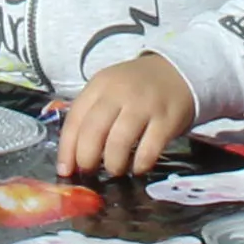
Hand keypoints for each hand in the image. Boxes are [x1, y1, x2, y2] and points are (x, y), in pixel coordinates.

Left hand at [55, 52, 199, 178]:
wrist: (178, 71)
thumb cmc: (137, 87)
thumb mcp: (109, 90)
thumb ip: (91, 116)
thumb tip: (72, 158)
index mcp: (100, 85)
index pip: (75, 119)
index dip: (67, 149)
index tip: (65, 170)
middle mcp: (120, 93)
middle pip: (93, 131)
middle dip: (87, 159)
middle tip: (89, 172)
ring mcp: (145, 105)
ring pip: (119, 142)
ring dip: (113, 164)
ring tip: (115, 170)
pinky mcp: (167, 119)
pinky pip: (149, 149)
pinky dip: (140, 164)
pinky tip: (138, 167)